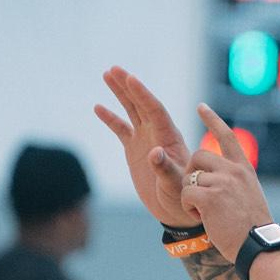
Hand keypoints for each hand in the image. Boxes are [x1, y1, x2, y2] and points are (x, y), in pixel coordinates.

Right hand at [93, 67, 192, 228]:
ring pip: (131, 111)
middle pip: (141, 104)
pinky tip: (98, 107)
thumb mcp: (175, 185)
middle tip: (114, 68)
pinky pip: (121, 129)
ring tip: (107, 74)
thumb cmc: (182, 198)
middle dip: (128, 86)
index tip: (131, 78)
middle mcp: (157, 134)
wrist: (177, 210)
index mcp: (169, 138)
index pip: (155, 110)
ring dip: (120, 93)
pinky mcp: (135, 151)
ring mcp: (145, 140)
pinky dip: (110, 118)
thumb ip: (165, 169)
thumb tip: (154, 152)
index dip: (143, 94)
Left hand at [178, 105, 274, 263]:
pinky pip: (186, 194)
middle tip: (196, 193)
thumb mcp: (249, 196)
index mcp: (244, 169)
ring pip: (190, 178)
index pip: (227, 136)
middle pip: (198, 156)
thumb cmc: (253, 229)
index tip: (201, 107)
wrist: (258, 246)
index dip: (212, 120)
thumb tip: (214, 176)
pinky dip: (188, 207)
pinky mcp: (210, 198)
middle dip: (191, 173)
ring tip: (203, 212)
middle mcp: (233, 172)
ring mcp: (222, 183)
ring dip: (190, 196)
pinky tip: (202, 217)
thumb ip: (234, 181)